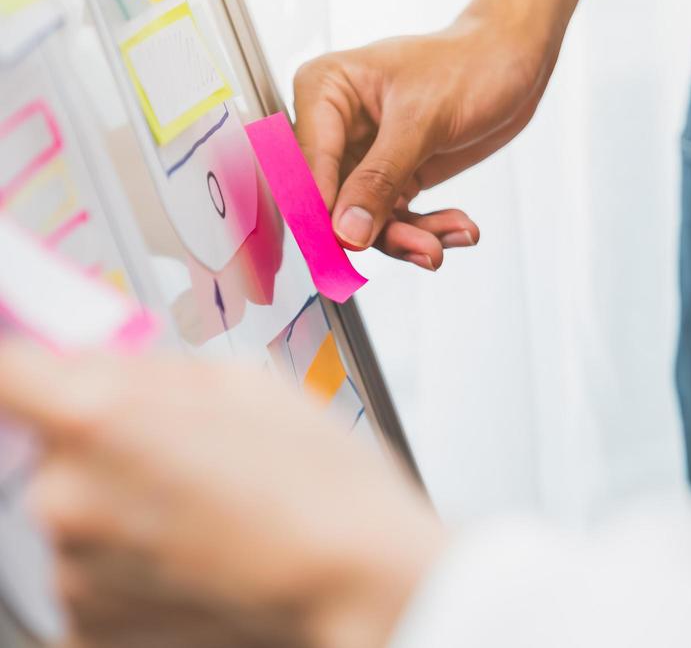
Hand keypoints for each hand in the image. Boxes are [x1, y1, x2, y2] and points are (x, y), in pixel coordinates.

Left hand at [0, 342, 444, 647]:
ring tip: (215, 517)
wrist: (361, 589)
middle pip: (58, 450)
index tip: (48, 377)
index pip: (5, 372)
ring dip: (130, 511)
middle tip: (197, 457)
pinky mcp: (84, 632)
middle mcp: (63, 498)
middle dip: (113, 446)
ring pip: (81, 516)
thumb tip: (87, 364)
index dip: (32, 370)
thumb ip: (146, 368)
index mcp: (97, 420)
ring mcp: (70, 574)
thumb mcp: (248, 384)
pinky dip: (138, 570)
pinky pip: (96, 577)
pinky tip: (203, 562)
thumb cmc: (325, 487)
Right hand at [292, 16, 544, 268]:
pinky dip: (427, 230)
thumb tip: (346, 232)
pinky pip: (398, 218)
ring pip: (367, 218)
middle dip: (377, 231)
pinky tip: (458, 228)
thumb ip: (381, 177)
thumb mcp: (423, 120)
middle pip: (333, 200)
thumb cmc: (470, 64)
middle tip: (421, 250)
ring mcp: (365, 154)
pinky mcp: (394, 175)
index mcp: (325, 90)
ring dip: (409, 237)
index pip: (306, 164)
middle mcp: (336, 126)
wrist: (513, 61)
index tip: (343, 246)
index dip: (321, 210)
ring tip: (443, 244)